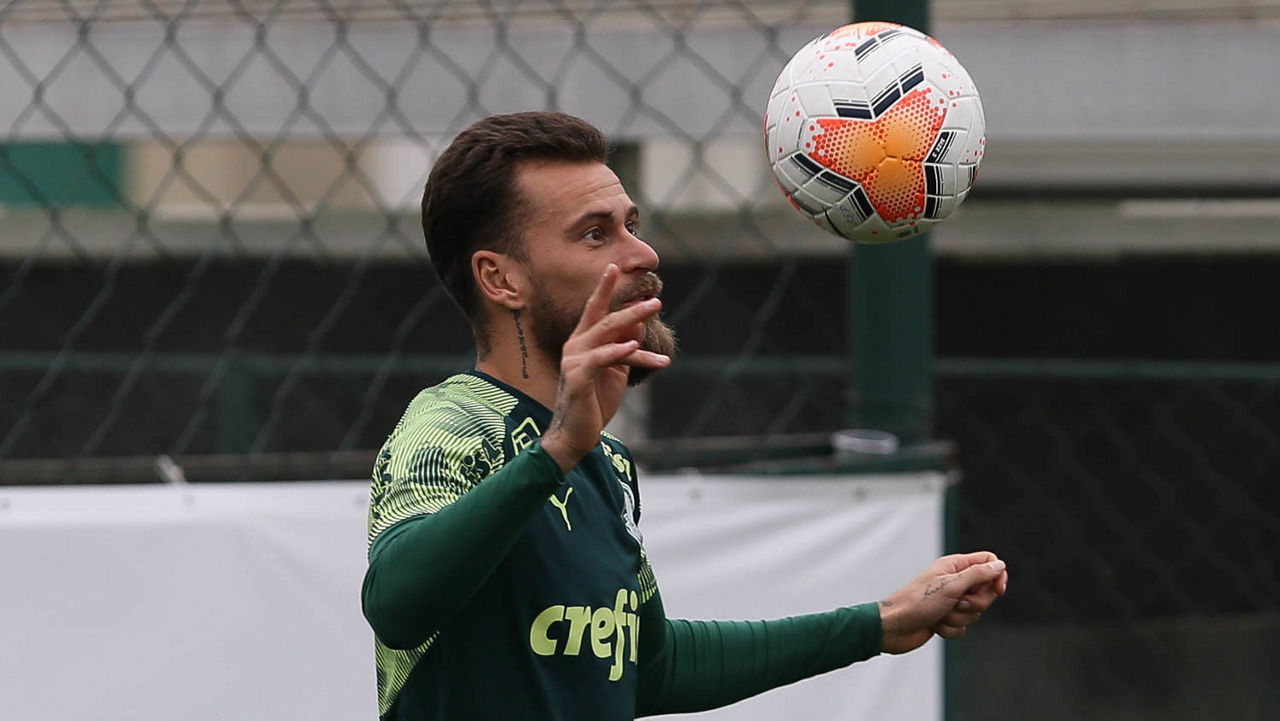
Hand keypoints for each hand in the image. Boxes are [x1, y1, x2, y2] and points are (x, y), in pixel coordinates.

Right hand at [540, 264, 670, 471]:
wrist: (577, 436)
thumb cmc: (595, 403)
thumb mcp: (615, 372)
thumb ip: (624, 349)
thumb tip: (637, 326)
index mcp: (582, 343)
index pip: (594, 310)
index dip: (604, 289)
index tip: (614, 267)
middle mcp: (575, 346)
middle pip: (604, 318)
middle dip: (631, 306)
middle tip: (656, 300)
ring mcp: (573, 361)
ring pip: (606, 334)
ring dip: (632, 321)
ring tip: (653, 311)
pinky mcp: (577, 378)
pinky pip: (600, 359)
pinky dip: (618, 351)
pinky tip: (635, 346)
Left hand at [878, 552, 1008, 653]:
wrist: (895, 627)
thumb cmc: (917, 602)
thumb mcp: (950, 586)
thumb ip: (977, 575)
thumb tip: (999, 565)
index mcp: (954, 566)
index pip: (988, 563)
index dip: (997, 576)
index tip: (997, 590)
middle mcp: (954, 581)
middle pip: (986, 591)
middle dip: (975, 603)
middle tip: (957, 603)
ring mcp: (951, 601)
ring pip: (975, 612)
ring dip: (959, 618)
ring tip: (941, 614)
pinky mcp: (947, 618)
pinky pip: (963, 626)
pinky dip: (951, 629)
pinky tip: (935, 625)